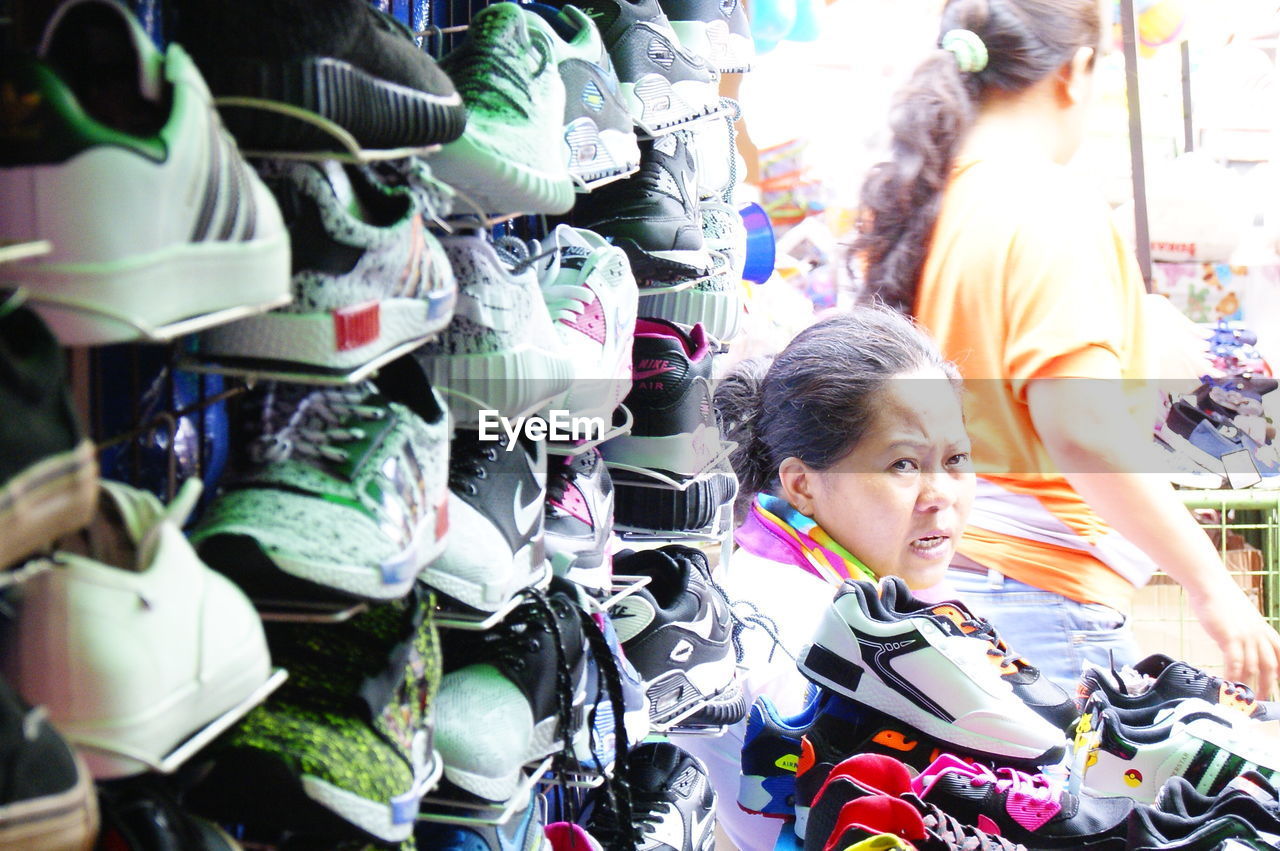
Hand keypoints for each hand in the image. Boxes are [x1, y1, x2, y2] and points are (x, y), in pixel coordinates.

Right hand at [1188, 584, 1279, 699]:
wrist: (1211, 584)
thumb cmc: (1223, 600)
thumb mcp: (1242, 619)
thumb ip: (1246, 636)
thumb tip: (1241, 653)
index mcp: (1265, 631)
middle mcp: (1259, 635)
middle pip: (1271, 667)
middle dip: (1269, 686)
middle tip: (1263, 700)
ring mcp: (1246, 636)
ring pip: (1254, 668)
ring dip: (1249, 685)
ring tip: (1243, 697)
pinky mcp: (1231, 637)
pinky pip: (1235, 662)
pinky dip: (1232, 676)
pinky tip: (1227, 684)